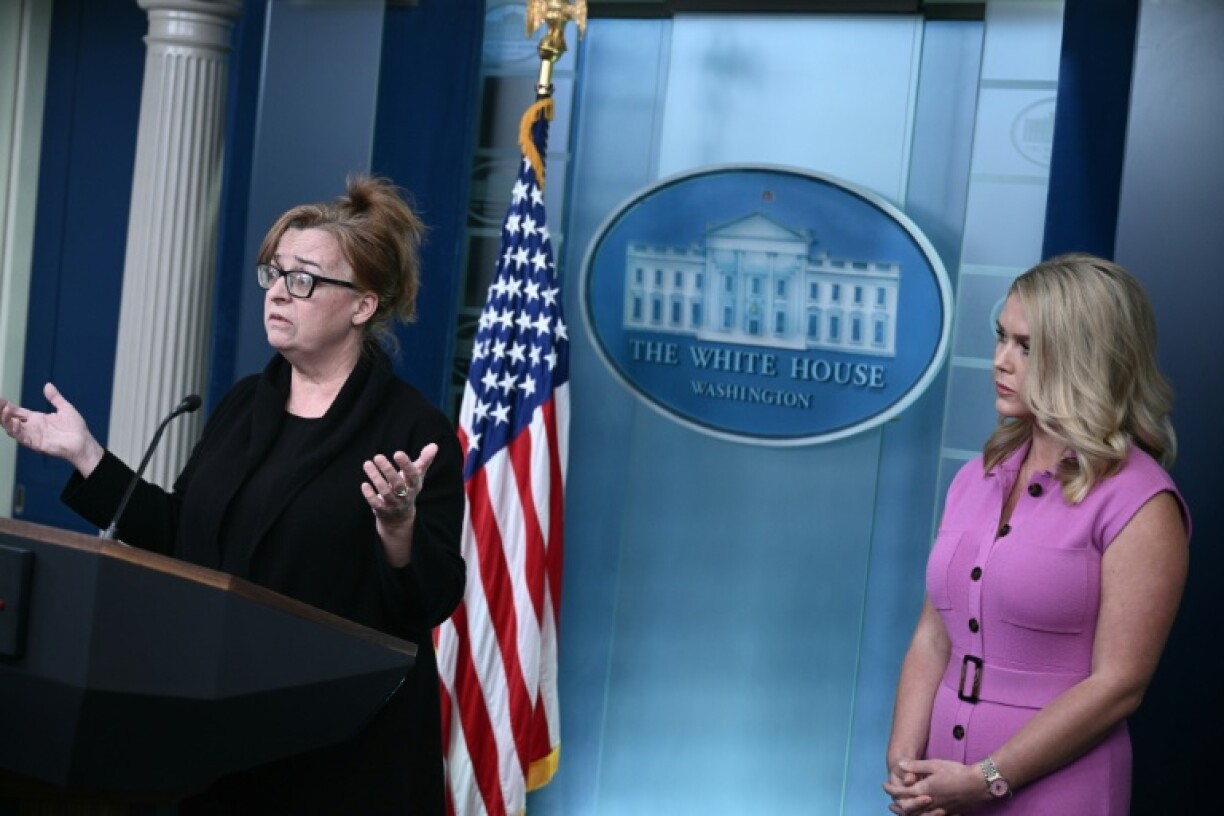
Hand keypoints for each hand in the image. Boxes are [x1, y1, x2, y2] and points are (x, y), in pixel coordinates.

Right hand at [0, 383, 103, 474]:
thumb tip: (48, 385)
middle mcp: (31, 427)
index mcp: (36, 419)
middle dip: (1, 411)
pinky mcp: (35, 443)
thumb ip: (55, 398)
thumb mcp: (65, 409)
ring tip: (2, 410)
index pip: (17, 411)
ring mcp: (32, 435)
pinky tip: (11, 422)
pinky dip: (14, 430)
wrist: (83, 442)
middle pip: (10, 419)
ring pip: (12, 428)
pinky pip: (21, 437)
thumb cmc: (76, 428)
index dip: (6, 405)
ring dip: (4, 420)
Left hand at [361, 444, 437, 566]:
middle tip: (378, 456)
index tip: (397, 453)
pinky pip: (376, 504)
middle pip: (398, 484)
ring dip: (376, 478)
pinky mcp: (383, 511)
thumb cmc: (408, 489)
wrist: (400, 518)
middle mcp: (406, 496)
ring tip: (367, 464)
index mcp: (415, 486)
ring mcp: (394, 504)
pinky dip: (370, 495)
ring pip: (386, 492)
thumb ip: (424, 460)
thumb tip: (434, 445)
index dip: (406, 465)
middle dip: (388, 470)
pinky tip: (364, 484)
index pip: (413, 476)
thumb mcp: (417, 476)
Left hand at [883, 758, 984, 814]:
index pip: (902, 792)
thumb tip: (899, 765)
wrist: (978, 784)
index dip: (891, 790)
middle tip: (890, 805)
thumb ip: (916, 766)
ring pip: (919, 815)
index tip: (884, 786)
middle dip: (897, 806)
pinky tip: (922, 815)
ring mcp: (939, 809)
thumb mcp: (934, 764)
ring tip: (902, 812)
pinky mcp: (948, 812)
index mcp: (924, 789)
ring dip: (908, 814)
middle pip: (908, 808)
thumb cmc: (956, 771)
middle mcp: (929, 802)